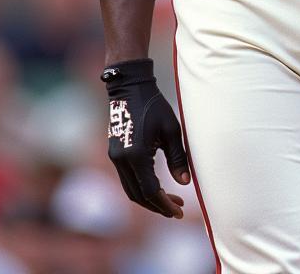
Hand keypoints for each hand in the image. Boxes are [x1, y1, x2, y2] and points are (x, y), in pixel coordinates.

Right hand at [101, 58, 190, 216]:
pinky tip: (157, 185)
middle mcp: (122, 161)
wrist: (129, 87)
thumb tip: (184, 183)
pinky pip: (128, 180)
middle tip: (177, 209)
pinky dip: (142, 187)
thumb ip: (178, 157)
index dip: (164, 205)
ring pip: (131, 190)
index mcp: (136, 155)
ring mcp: (115, 158)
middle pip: (138, 196)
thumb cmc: (154, 105)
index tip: (178, 212)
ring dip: (149, 199)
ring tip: (170, 199)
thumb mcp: (171, 129)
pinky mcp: (115, 154)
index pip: (150, 191)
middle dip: (158, 206)